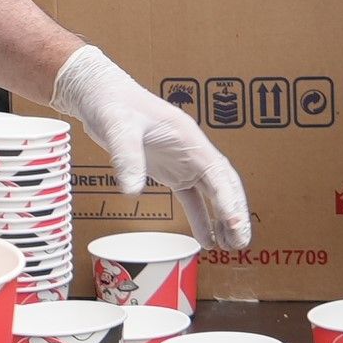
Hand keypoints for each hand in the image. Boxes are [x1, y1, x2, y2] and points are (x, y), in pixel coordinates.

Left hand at [48, 44, 250, 248]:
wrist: (101, 95)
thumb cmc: (113, 105)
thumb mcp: (118, 128)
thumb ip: (127, 157)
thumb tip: (132, 190)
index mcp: (189, 138)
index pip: (217, 173)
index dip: (228, 199)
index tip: (235, 223)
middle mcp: (193, 150)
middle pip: (224, 185)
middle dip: (235, 213)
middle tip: (241, 244)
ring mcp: (183, 161)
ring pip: (213, 194)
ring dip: (223, 219)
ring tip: (231, 248)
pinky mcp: (170, 171)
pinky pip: (192, 198)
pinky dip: (201, 219)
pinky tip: (207, 240)